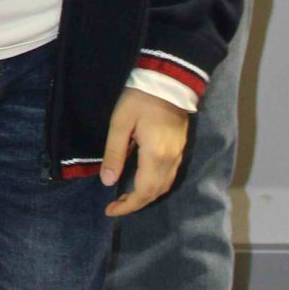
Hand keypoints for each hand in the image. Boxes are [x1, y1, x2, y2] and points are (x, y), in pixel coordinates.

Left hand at [100, 87, 190, 217]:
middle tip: (115, 206)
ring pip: (164, 186)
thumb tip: (107, 182)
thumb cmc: (140, 99)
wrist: (169, 80)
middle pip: (155, 193)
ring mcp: (178, 154)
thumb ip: (114, 154)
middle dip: (135, 204)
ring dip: (146, 196)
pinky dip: (156, 185)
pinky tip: (142, 181)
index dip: (127, 206)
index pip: (143, 192)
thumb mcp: (120, 124)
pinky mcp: (181, 147)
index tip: (110, 210)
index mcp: (155, 156)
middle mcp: (170, 160)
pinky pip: (170, 175)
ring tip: (126, 197)